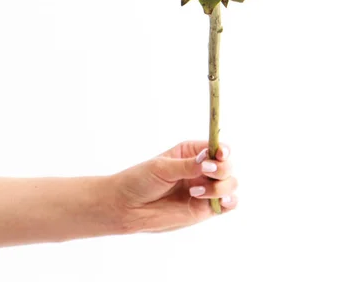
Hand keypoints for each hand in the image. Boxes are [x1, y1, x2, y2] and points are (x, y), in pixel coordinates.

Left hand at [109, 140, 237, 233]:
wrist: (126, 206)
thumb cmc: (140, 180)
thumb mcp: (162, 167)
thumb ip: (186, 166)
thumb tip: (208, 161)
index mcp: (192, 152)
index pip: (217, 147)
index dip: (223, 150)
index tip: (219, 155)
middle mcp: (202, 169)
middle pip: (228, 166)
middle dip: (222, 170)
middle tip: (205, 174)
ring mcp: (205, 189)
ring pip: (230, 184)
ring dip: (221, 188)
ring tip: (195, 193)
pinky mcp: (204, 209)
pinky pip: (228, 205)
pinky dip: (230, 202)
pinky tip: (221, 202)